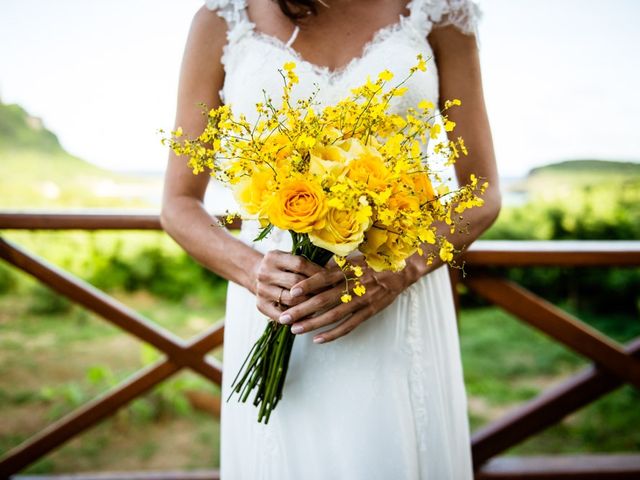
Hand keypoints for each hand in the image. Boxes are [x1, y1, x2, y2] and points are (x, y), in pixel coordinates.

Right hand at [253, 250, 324, 321]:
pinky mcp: (261, 305)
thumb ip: (307, 262)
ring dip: (309, 304)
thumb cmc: (282, 266)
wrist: (256, 275)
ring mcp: (261, 290)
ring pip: (291, 300)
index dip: (317, 271)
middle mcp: (264, 273)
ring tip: (323, 304)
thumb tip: (333, 271)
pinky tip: (309, 317)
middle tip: (331, 293)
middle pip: (295, 283)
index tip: (331, 277)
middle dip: (316, 288)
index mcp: (273, 257)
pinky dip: (296, 317)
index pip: (300, 264)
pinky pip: (282, 315)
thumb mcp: (290, 258)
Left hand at [278, 257, 414, 343]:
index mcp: (348, 269)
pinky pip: (349, 325)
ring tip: (295, 329)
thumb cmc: (375, 260)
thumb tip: (315, 268)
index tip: (291, 292)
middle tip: (284, 317)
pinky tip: (318, 339)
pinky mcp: (370, 311)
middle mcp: (354, 285)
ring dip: (313, 323)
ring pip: (334, 315)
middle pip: (324, 299)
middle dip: (302, 309)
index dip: (307, 285)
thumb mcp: (355, 256)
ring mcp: (362, 300)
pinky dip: (333, 333)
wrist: (403, 268)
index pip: (324, 277)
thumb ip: (336, 264)